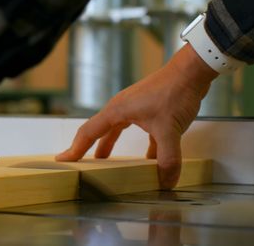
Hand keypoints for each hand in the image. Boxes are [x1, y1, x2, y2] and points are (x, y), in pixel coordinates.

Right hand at [56, 44, 217, 187]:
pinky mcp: (150, 109)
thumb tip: (167, 181)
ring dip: (111, 146)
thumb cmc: (173, 93)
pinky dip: (142, 147)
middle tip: (79, 163)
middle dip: (88, 148)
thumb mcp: (168, 130)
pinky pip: (139, 131)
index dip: (75, 148)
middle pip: (99, 131)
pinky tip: (150, 160)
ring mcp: (135, 108)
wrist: (191, 72)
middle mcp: (121, 109)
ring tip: (107, 163)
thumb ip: (167, 158)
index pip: (88, 133)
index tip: (62, 160)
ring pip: (117, 131)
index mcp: (116, 111)